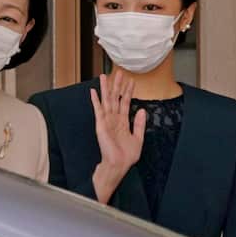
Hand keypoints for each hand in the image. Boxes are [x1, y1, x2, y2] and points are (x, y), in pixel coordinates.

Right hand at [90, 71, 144, 202]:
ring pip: (107, 100)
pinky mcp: (101, 124)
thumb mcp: (138, 138)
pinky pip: (98, 110)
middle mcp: (114, 119)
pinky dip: (96, 100)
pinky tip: (94, 91)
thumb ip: (139, 124)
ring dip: (106, 88)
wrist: (118, 165)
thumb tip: (142, 110)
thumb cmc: (126, 156)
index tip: (131, 81)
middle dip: (117, 85)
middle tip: (119, 72)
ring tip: (105, 75)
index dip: (128, 91)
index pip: (125, 102)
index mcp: (122, 122)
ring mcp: (106, 121)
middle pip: (116, 98)